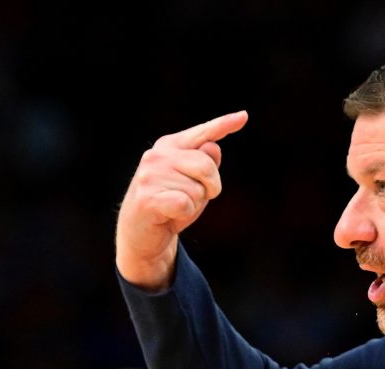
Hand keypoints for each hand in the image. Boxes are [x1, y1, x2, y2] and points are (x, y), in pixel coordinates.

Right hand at [116, 110, 246, 289]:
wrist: (140, 236)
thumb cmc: (171, 206)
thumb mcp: (193, 183)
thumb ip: (205, 164)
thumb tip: (214, 147)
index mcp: (169, 146)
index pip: (202, 133)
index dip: (224, 124)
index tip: (244, 116)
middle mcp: (157, 156)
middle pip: (207, 166)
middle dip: (210, 188)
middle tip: (193, 199)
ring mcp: (150, 176)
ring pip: (197, 190)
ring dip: (194, 205)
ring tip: (176, 208)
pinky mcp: (147, 198)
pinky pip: (185, 203)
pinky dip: (184, 214)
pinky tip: (169, 216)